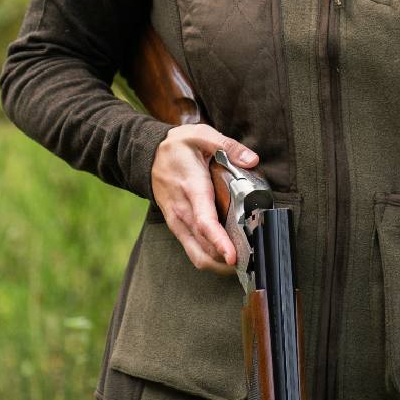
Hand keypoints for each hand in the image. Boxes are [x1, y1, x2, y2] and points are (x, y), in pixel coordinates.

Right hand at [151, 125, 258, 272]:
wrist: (147, 154)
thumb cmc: (177, 147)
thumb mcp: (201, 135)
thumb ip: (228, 146)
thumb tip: (252, 160)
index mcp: (192, 188)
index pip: (204, 222)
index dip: (219, 241)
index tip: (233, 256)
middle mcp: (182, 211)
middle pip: (203, 247)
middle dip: (226, 261)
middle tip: (252, 263)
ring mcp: (178, 222)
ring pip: (197, 254)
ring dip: (219, 264)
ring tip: (244, 264)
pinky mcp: (177, 227)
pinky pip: (193, 250)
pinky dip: (211, 259)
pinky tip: (228, 259)